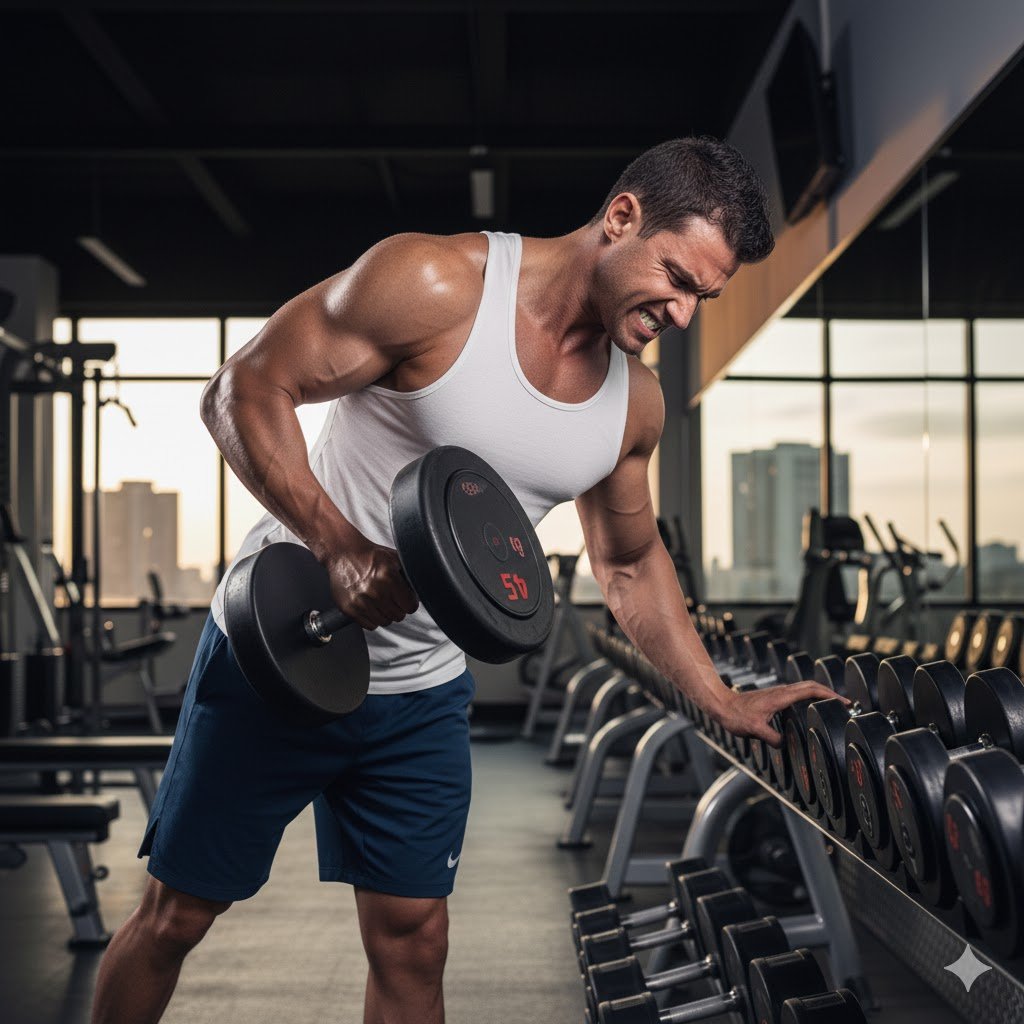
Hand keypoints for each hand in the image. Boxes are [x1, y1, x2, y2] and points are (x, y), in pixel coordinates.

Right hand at [324, 541, 418, 629]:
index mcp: (389, 577)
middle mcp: (376, 591)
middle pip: (399, 616)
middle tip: (392, 598)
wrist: (343, 553)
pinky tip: (370, 606)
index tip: (406, 599)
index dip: (410, 602)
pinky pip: (370, 625)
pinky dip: (372, 619)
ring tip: (380, 601)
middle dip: (398, 608)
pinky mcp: (350, 609)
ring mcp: (361, 602)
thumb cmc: (369, 555)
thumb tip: (422, 587)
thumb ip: (409, 573)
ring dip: (385, 614)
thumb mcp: (394, 558)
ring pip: (385, 622)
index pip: (410, 606)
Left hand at [715, 682, 847, 747]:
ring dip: (820, 693)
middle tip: (845, 703)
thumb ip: (772, 738)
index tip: (843, 702)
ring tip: (833, 705)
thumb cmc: (735, 715)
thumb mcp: (754, 730)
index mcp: (780, 697)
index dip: (828, 695)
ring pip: (804, 688)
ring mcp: (778, 693)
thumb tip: (787, 745)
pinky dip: (809, 697)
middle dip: (830, 692)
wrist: (721, 704)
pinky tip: (810, 709)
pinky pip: (797, 694)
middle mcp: (781, 692)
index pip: (810, 690)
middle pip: (811, 686)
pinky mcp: (774, 697)